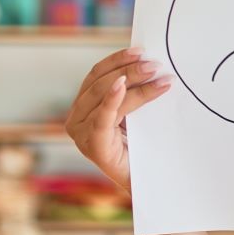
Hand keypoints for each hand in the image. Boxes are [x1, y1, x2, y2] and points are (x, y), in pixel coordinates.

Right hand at [64, 48, 171, 190]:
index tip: (140, 50)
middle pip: (100, 83)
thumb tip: (150, 65)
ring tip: (157, 74)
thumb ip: (131, 95)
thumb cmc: (142, 149)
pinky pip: (102, 116)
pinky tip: (122, 84)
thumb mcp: (134, 116)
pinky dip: (112, 97)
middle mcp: (76, 119)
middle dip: (130, 69)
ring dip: (134, 81)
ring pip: (105, 96)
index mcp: (83, 109)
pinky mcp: (92, 145)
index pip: (96, 75)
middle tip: (155, 63)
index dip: (117, 60)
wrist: (146, 184)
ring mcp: (80, 133)